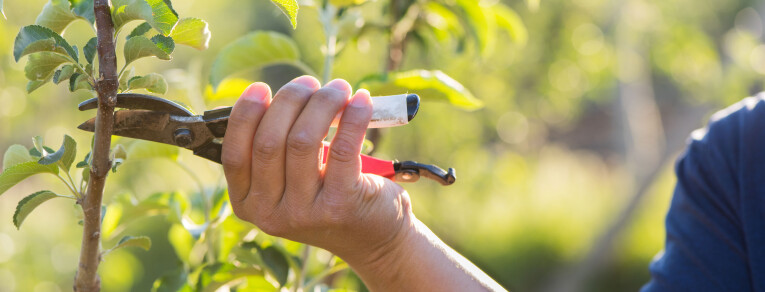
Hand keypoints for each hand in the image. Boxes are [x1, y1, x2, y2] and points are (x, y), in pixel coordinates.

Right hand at [222, 76, 412, 262]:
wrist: (373, 238)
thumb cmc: (328, 196)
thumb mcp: (289, 181)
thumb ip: (274, 149)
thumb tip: (273, 94)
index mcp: (248, 205)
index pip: (235, 153)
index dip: (245, 114)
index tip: (261, 87)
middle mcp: (270, 214)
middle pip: (269, 141)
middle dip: (290, 100)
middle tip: (310, 83)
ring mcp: (304, 213)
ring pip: (303, 140)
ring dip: (323, 103)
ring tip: (338, 88)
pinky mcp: (340, 205)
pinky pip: (342, 147)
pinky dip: (353, 117)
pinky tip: (362, 101)